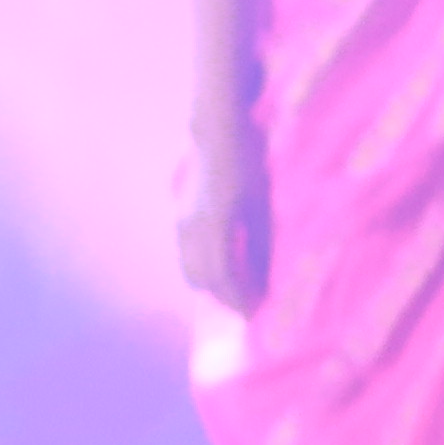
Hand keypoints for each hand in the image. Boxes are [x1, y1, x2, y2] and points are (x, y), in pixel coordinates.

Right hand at [172, 123, 266, 315]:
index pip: (223, 277)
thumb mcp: (260, 204)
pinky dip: (203, 267)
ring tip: (236, 287)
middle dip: (224, 297)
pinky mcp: (181, 216)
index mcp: (215, 228)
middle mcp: (192, 230)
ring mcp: (182, 222)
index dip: (239, 299)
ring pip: (190, 268)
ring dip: (211, 284)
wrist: (217, 131)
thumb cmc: (247, 162)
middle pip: (202, 279)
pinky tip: (223, 262)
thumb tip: (262, 278)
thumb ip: (259, 243)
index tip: (256, 313)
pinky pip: (187, 254)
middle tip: (248, 305)